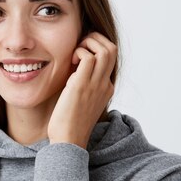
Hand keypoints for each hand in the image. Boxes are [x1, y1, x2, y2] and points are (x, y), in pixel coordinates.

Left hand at [48, 32, 116, 148]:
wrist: (68, 140)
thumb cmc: (69, 123)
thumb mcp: (82, 101)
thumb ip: (83, 85)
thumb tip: (74, 69)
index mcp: (107, 88)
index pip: (110, 58)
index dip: (96, 49)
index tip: (81, 54)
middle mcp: (105, 85)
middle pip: (112, 49)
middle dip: (96, 39)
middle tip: (80, 47)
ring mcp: (96, 85)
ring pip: (105, 49)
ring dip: (89, 43)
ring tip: (75, 54)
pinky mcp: (82, 85)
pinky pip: (88, 57)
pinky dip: (79, 52)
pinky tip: (70, 63)